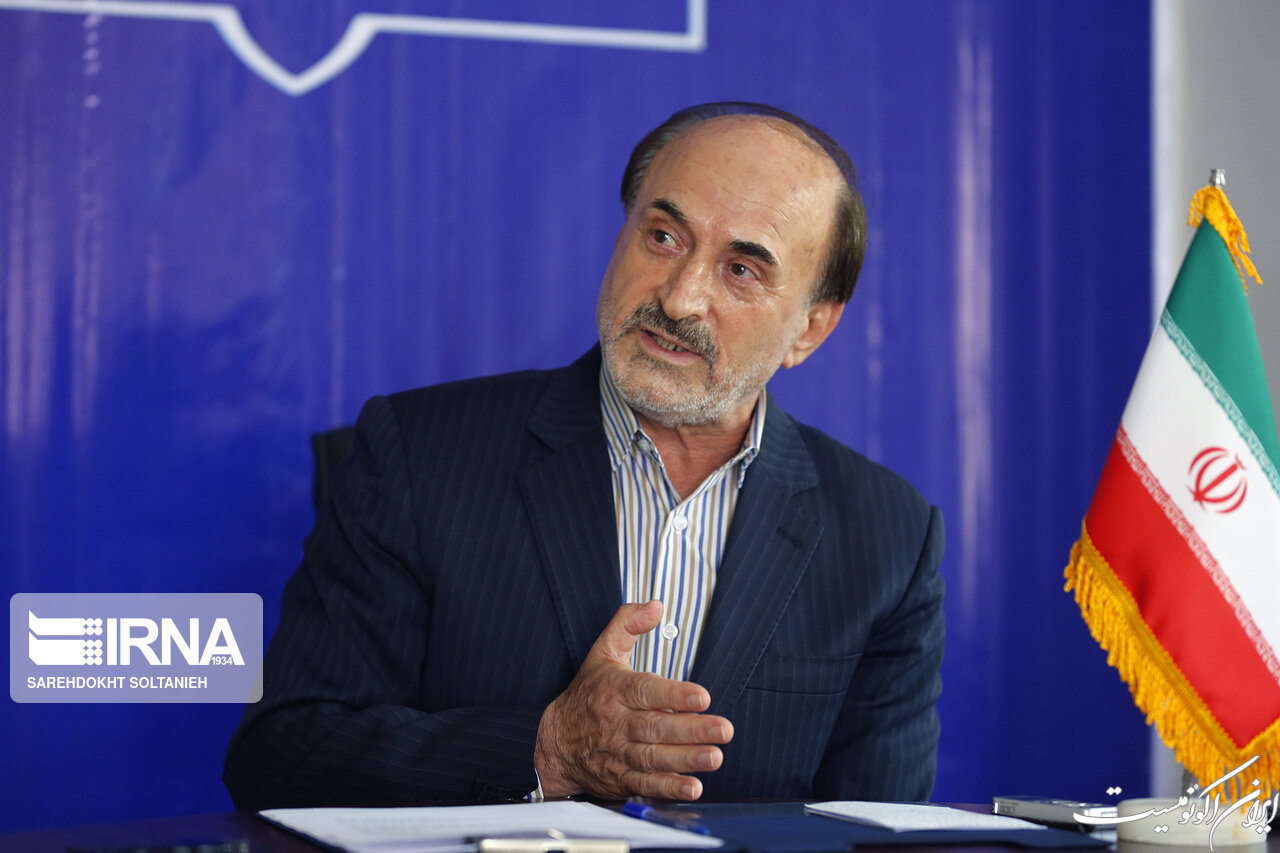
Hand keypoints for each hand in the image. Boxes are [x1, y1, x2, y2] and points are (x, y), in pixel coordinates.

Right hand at [533, 600, 733, 799]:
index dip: (674, 694)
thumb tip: (655, 606)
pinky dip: (668, 788)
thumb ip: (627, 624)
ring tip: (714, 756)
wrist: (553, 743)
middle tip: (723, 729)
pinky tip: (692, 787)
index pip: (645, 691)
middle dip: (692, 730)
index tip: (702, 696)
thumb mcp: (602, 652)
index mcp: (613, 690)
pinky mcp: (621, 779)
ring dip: (686, 759)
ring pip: (654, 757)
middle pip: (656, 727)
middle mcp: (616, 723)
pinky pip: (645, 784)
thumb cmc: (586, 695)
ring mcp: (618, 753)